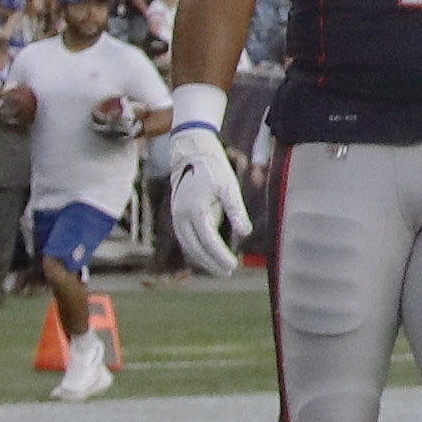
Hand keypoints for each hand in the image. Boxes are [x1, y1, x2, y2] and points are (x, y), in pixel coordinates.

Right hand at [160, 86, 252, 275]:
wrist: (191, 150)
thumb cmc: (213, 166)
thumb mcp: (229, 187)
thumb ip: (236, 211)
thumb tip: (245, 234)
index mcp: (195, 210)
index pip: (209, 242)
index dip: (220, 256)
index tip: (233, 266)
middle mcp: (181, 216)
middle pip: (195, 248)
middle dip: (210, 262)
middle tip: (228, 271)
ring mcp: (176, 215)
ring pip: (187, 244)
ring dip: (201, 258)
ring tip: (219, 267)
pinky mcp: (176, 212)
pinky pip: (184, 236)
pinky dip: (195, 247)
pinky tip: (207, 253)